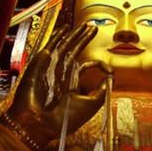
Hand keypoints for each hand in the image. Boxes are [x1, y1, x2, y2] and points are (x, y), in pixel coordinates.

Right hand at [0, 23, 111, 150]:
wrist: (41, 125)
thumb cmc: (63, 120)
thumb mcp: (89, 106)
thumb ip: (101, 92)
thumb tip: (111, 79)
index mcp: (72, 84)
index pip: (87, 67)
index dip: (100, 65)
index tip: (111, 70)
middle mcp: (61, 74)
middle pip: (74, 51)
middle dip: (84, 39)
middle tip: (93, 27)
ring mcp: (51, 69)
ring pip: (64, 47)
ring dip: (74, 35)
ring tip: (84, 25)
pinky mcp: (40, 66)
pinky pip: (48, 47)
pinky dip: (56, 38)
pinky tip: (63, 29)